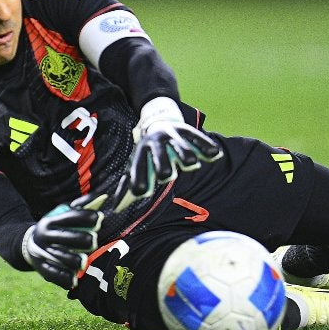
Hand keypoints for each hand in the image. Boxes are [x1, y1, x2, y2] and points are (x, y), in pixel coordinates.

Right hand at [22, 193, 106, 288]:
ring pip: (62, 257)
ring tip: (84, 261)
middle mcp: (45, 236)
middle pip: (68, 237)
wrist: (30, 244)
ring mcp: (43, 252)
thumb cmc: (56, 226)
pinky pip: (54, 274)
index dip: (87, 217)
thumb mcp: (63, 212)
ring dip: (75, 260)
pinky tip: (74, 280)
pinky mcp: (42, 268)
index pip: (71, 217)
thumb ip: (81, 206)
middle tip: (94, 241)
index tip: (99, 219)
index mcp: (51, 220)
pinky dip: (65, 278)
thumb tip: (103, 196)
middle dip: (84, 240)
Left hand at [113, 97, 221, 212]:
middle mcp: (156, 143)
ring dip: (187, 161)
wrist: (157, 122)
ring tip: (190, 164)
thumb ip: (123, 187)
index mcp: (141, 153)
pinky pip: (199, 139)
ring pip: (183, 152)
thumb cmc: (146, 153)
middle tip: (167, 174)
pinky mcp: (186, 129)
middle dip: (165, 171)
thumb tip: (114, 208)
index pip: (138, 171)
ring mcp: (172, 136)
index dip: (140, 183)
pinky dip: (208, 148)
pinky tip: (214, 155)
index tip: (142, 192)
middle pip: (162, 163)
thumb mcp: (132, 165)